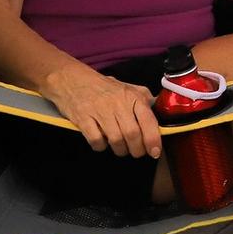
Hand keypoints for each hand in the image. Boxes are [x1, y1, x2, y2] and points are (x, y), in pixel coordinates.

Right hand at [44, 65, 160, 158]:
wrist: (72, 80)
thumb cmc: (104, 87)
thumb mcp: (128, 87)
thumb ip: (144, 99)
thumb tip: (160, 109)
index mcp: (133, 97)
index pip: (148, 120)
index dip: (153, 139)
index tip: (155, 151)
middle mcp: (118, 104)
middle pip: (132, 134)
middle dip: (137, 149)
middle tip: (137, 153)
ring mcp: (100, 111)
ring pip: (116, 139)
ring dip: (120, 150)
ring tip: (121, 149)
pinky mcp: (83, 119)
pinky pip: (96, 140)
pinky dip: (100, 146)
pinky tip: (102, 144)